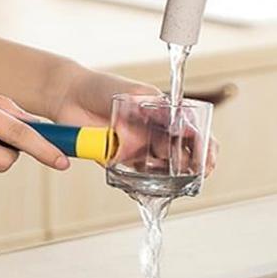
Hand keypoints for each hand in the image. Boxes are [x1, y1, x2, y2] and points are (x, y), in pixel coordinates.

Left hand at [47, 62, 217, 174]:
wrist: (69, 95)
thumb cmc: (103, 87)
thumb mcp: (136, 94)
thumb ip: (158, 110)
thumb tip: (182, 124)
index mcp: (163, 115)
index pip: (193, 132)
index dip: (205, 146)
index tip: (207, 158)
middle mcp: (153, 134)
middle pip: (182, 155)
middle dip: (193, 166)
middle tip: (195, 172)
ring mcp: (137, 148)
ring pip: (162, 170)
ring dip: (170, 178)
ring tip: (170, 180)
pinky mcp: (117, 161)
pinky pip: (134, 179)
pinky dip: (142, 186)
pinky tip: (147, 189)